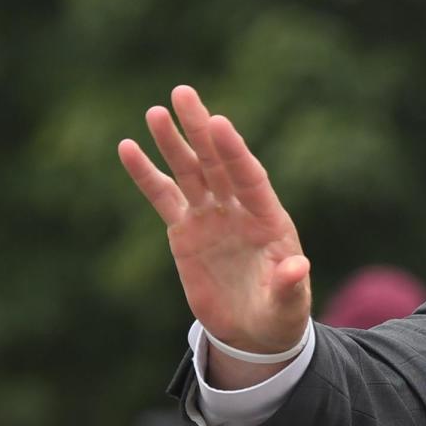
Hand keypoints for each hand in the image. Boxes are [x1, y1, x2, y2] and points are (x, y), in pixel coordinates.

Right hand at [119, 85, 310, 354]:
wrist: (254, 331)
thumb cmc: (278, 316)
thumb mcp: (287, 306)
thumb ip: (289, 286)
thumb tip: (297, 267)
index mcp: (269, 221)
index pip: (250, 178)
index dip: (235, 151)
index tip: (219, 121)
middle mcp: (239, 211)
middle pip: (218, 163)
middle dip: (201, 131)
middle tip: (183, 94)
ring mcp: (211, 217)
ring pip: (190, 173)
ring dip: (174, 143)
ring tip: (156, 112)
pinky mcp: (185, 230)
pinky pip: (163, 197)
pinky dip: (146, 174)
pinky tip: (128, 148)